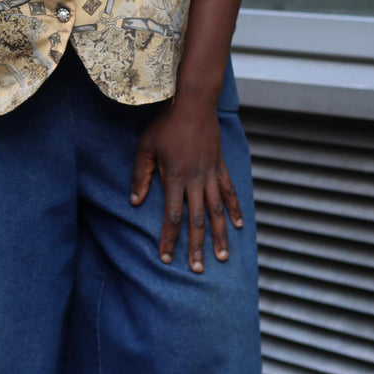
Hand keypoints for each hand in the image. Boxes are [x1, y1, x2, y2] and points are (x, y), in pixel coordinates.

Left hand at [130, 98, 245, 272]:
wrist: (193, 103)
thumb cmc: (165, 125)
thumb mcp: (145, 148)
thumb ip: (140, 176)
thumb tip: (134, 202)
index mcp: (174, 178)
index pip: (172, 216)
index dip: (169, 239)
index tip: (166, 258)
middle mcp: (195, 181)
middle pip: (196, 220)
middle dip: (196, 247)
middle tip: (197, 270)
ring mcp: (211, 174)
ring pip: (217, 211)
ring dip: (220, 235)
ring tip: (223, 257)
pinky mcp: (221, 167)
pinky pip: (229, 192)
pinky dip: (235, 209)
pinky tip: (239, 225)